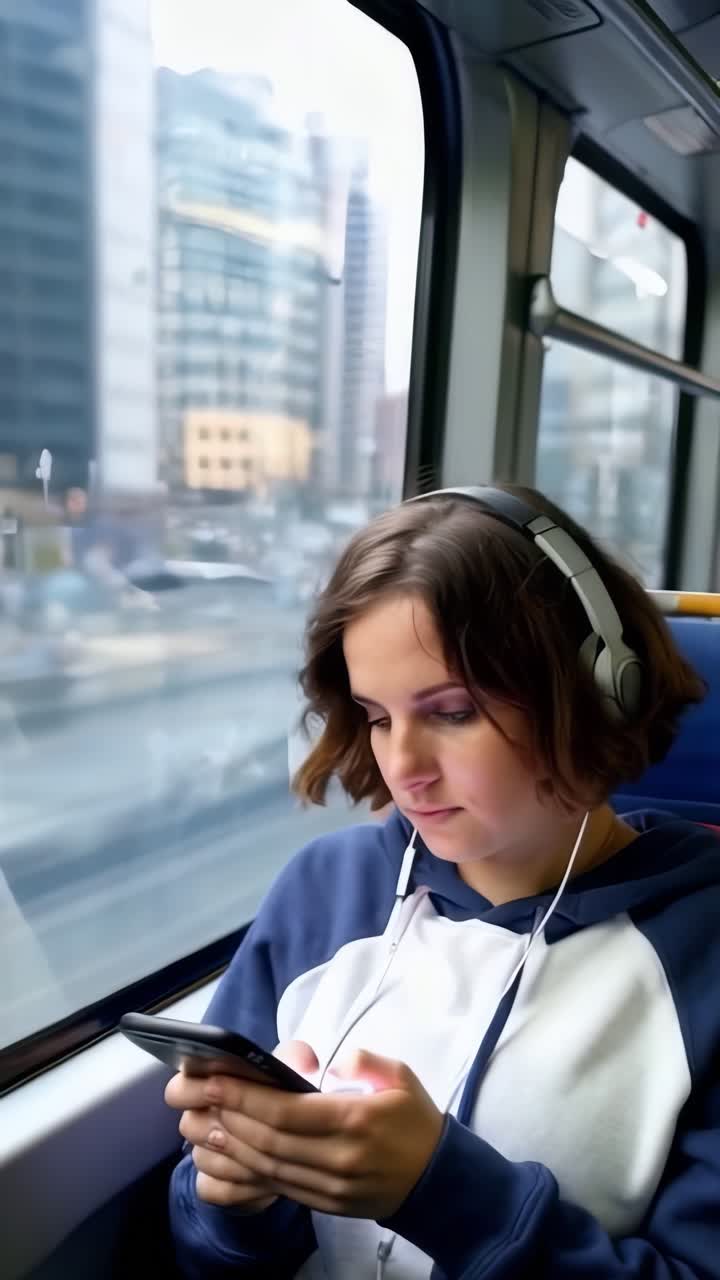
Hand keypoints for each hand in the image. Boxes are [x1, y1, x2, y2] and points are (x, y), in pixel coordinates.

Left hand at [171, 1048, 444, 1219]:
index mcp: (356, 1121)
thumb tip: (331, 1064)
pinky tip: (235, 1150)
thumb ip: (366, 1062)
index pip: (287, 1111)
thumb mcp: (401, 1077)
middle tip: (204, 1096)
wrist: (437, 1181)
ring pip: (269, 1166)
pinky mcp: (325, 1205)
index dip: (247, 1096)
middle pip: (270, 1139)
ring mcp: (330, 1186)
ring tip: (209, 1121)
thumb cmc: (416, 1122)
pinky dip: (251, 1168)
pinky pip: (280, 1186)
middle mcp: (339, 1158)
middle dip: (232, 1115)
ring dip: (234, 1145)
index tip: (219, 1079)